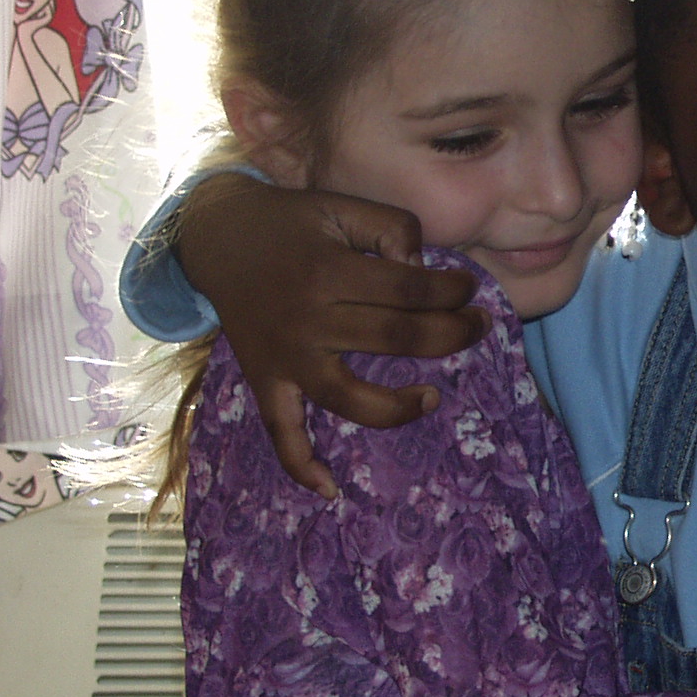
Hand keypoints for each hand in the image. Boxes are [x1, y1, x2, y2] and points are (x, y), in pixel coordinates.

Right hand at [179, 174, 488, 497]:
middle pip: (395, 339)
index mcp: (328, 270)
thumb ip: (392, 228)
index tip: (469, 290)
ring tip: (433, 397)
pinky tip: (331, 491)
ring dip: (397, 407)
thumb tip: (423, 272)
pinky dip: (301, 465)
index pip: (410, 289)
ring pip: (348, 398)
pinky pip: (281, 432)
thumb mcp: (342, 205)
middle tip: (477, 327)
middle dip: (451, 335)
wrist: (218, 237)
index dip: (452, 291)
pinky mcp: (266, 381)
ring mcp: (286, 357)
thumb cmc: (292, 221)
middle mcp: (307, 319)